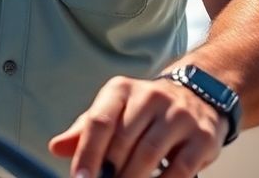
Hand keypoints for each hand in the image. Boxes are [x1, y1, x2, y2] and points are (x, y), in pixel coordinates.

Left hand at [48, 75, 228, 177]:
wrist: (198, 96)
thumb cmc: (144, 112)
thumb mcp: (113, 112)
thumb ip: (85, 131)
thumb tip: (56, 148)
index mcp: (122, 89)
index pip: (99, 121)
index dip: (87, 154)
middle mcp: (151, 97)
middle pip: (123, 142)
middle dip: (109, 172)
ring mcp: (179, 115)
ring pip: (149, 155)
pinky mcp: (202, 137)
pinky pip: (179, 169)